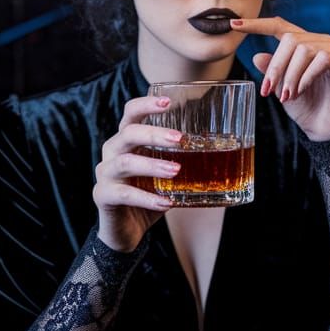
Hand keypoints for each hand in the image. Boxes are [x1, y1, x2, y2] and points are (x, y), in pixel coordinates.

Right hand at [94, 95, 179, 252]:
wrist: (128, 229)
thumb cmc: (151, 193)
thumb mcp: (169, 174)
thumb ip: (186, 160)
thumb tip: (226, 151)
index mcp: (128, 140)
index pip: (131, 114)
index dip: (146, 105)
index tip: (169, 102)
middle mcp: (113, 152)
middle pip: (128, 133)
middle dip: (155, 134)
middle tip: (180, 139)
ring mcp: (105, 174)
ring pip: (124, 162)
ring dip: (152, 165)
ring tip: (176, 170)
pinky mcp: (102, 196)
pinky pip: (123, 194)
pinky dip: (147, 198)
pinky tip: (166, 203)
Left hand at [232, 17, 329, 141]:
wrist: (325, 131)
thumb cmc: (305, 108)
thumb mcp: (281, 89)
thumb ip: (272, 71)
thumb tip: (256, 56)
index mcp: (305, 44)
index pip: (281, 27)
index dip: (258, 24)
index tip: (234, 25)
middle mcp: (322, 43)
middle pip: (291, 39)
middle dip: (276, 66)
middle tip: (268, 91)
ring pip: (305, 49)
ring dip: (291, 75)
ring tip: (288, 96)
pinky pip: (323, 59)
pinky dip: (307, 76)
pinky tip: (302, 90)